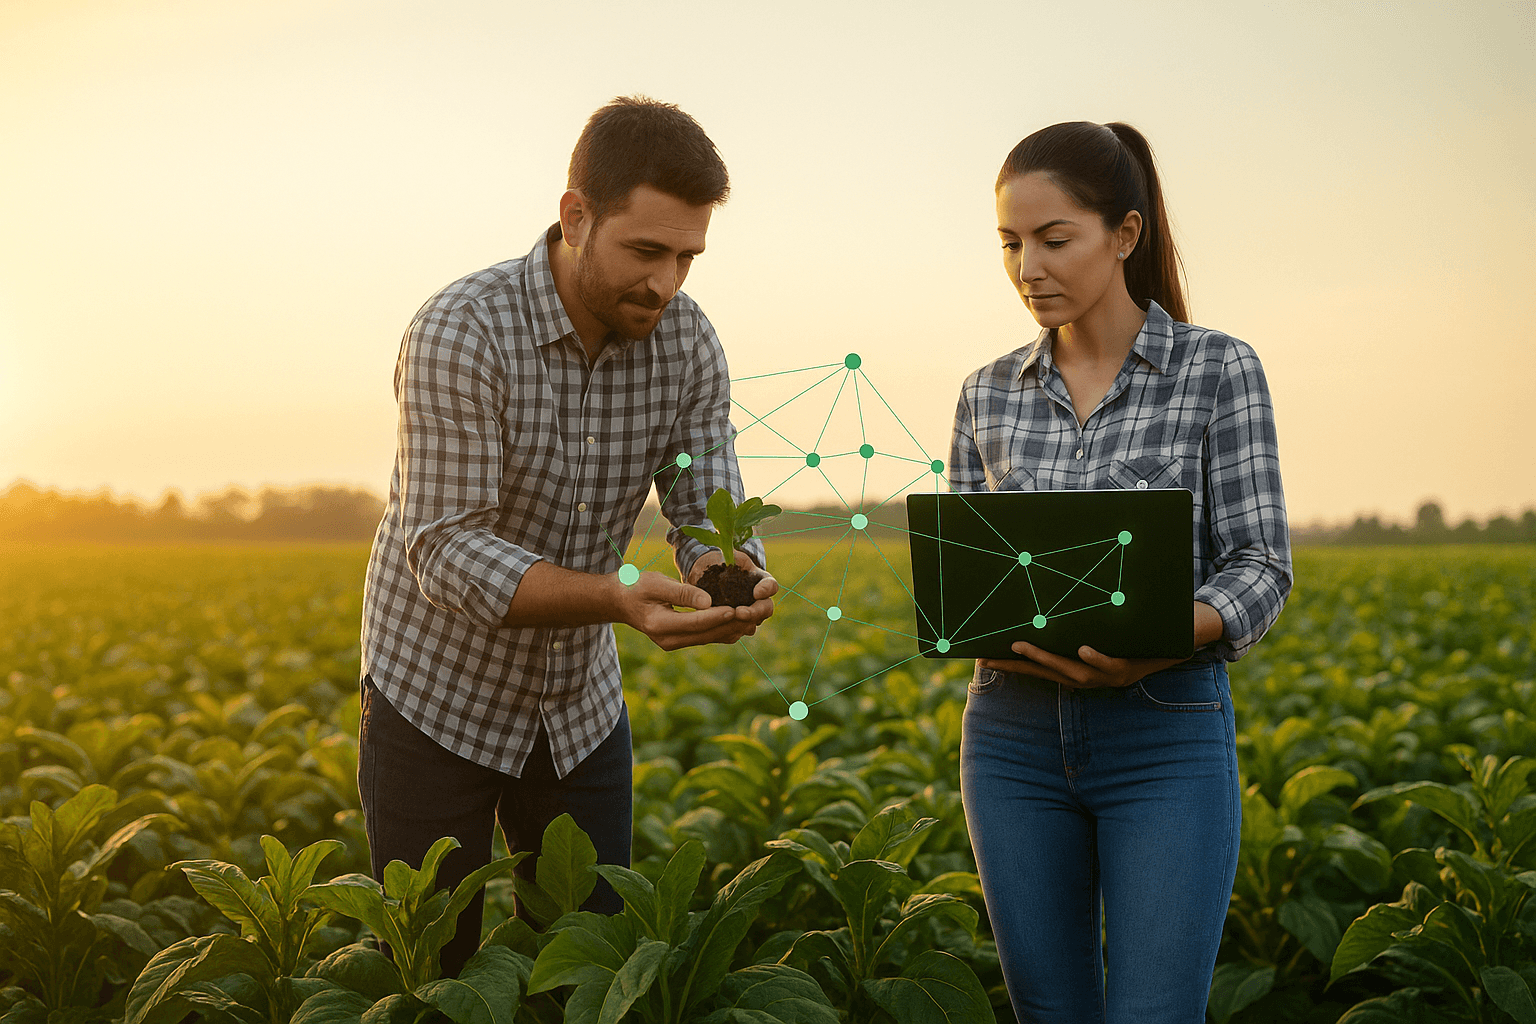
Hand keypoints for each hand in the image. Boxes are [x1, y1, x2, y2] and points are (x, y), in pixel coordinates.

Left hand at [684, 550, 777, 639]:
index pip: (771, 586)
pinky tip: (720, 629)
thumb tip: (723, 562)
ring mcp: (749, 613)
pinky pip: (738, 632)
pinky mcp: (737, 624)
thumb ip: (727, 558)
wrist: (707, 575)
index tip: (757, 592)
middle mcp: (759, 599)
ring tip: (728, 622)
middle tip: (739, 613)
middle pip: (766, 609)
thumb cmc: (719, 561)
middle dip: (754, 612)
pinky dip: (731, 631)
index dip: (767, 590)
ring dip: (743, 625)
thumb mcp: (724, 554)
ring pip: (753, 624)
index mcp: (760, 580)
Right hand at [977, 640, 1181, 688]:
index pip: (1039, 670)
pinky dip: (1095, 657)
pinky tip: (1081, 648)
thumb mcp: (1107, 630)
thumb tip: (1052, 603)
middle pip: (1048, 673)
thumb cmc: (1140, 634)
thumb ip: (1083, 624)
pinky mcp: (1131, 667)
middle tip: (988, 658)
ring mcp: (1110, 674)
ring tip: (1021, 646)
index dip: (1012, 667)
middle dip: (1017, 666)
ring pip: (1073, 670)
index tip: (984, 660)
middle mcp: (1092, 677)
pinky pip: (1110, 662)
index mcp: (1082, 669)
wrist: (1184, 640)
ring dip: (1046, 659)